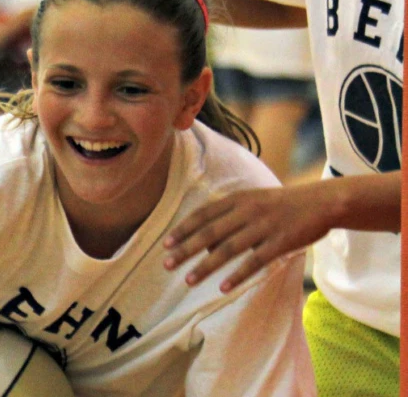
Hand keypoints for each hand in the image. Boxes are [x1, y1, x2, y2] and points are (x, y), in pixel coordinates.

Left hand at [163, 184, 337, 291]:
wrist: (322, 202)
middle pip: (210, 233)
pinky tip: (223, 288)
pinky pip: (255, 261)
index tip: (166, 244)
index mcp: (238, 199)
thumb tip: (204, 246)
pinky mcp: (281, 242)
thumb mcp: (253, 201)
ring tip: (188, 281)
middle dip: (186, 249)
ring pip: (228, 249)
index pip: (203, 214)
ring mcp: (264, 226)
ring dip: (206, 266)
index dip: (183, 229)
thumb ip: (228, 218)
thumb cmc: (281, 205)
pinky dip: (237, 275)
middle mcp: (247, 211)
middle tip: (167, 264)